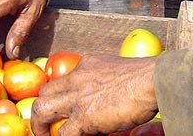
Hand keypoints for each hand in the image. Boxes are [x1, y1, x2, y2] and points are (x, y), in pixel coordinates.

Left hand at [31, 54, 158, 135]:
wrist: (153, 80)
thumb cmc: (146, 76)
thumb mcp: (117, 70)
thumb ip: (105, 79)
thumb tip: (107, 98)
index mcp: (86, 65)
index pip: (63, 79)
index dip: (58, 95)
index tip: (60, 106)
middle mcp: (76, 78)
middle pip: (45, 92)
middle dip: (41, 109)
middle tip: (44, 124)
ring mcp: (77, 97)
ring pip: (41, 110)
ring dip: (40, 126)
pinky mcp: (83, 117)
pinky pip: (62, 134)